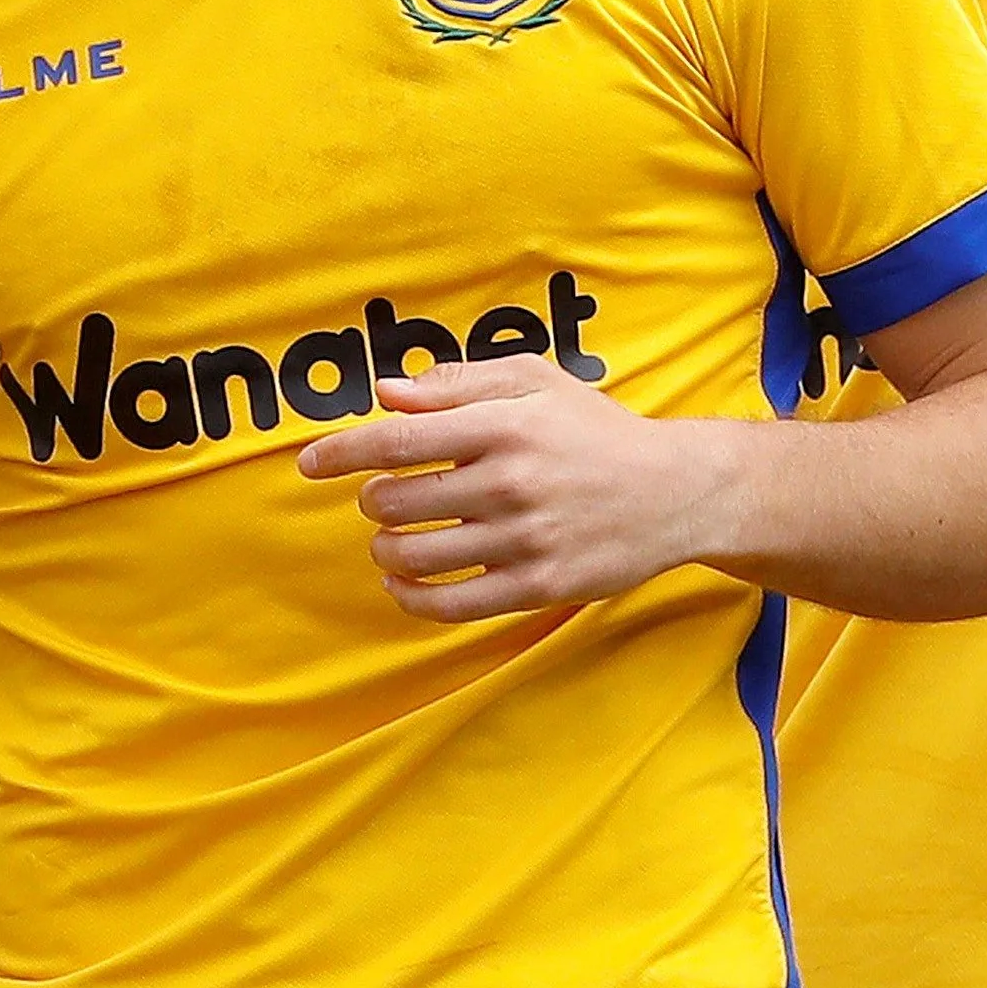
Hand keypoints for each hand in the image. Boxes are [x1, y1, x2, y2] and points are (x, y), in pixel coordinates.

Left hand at [293, 355, 736, 621]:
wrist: (677, 491)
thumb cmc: (598, 430)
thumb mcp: (537, 382)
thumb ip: (459, 383)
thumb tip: (386, 394)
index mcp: (505, 424)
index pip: (397, 441)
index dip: (340, 453)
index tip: (309, 463)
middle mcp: (511, 482)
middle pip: (396, 500)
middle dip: (373, 501)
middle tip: (381, 499)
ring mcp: (524, 539)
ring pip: (414, 555)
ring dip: (385, 549)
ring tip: (391, 540)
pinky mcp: (538, 586)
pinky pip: (450, 605)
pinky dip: (410, 598)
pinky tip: (402, 585)